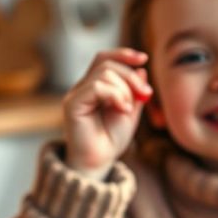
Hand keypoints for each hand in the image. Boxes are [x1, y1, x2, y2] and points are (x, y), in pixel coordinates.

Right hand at [63, 48, 152, 171]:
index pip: (105, 59)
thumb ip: (134, 93)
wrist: (98, 162)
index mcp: (95, 87)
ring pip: (103, 73)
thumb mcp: (130, 113)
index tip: (143, 58)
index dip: (123, 54)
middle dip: (130, 75)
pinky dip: (115, 94)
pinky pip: (95, 86)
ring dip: (124, 89)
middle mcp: (83, 88)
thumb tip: (141, 70)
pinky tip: (122, 109)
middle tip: (145, 92)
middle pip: (106, 63)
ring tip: (127, 109)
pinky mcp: (72, 104)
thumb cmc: (111, 140)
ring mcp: (76, 95)